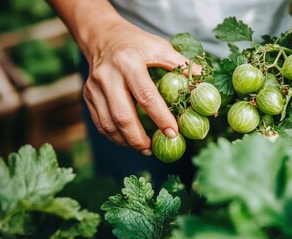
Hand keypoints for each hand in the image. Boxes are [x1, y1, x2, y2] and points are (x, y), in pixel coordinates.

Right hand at [82, 19, 200, 155]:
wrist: (103, 36)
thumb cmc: (136, 43)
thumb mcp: (159, 46)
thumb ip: (180, 64)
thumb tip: (203, 83)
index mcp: (129, 63)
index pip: (146, 96)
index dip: (161, 118)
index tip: (173, 133)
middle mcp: (108, 76)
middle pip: (122, 116)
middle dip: (139, 138)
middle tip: (154, 148)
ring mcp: (95, 87)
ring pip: (108, 124)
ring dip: (126, 141)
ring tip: (143, 148)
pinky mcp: (88, 95)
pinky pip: (100, 122)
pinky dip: (114, 136)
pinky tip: (128, 140)